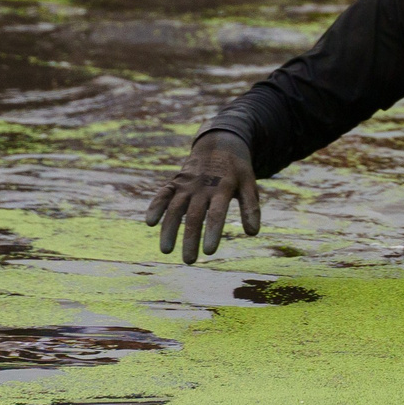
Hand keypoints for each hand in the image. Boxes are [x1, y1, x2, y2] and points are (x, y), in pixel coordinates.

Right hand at [144, 131, 261, 263]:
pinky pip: (163, 194)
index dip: (212, 232)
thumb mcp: (249, 183)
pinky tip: (150, 222)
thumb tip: (253, 233)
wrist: (219, 143)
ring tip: (166, 251)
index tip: (209, 252)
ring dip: (169, 229)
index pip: (216, 213)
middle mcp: (202, 186)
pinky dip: (155, 206)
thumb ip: (251, 207)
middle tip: (189, 261)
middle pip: (194, 216)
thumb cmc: (236, 169)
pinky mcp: (175, 182)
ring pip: (175, 208)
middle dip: (190, 239)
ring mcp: (186, 184)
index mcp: (222, 187)